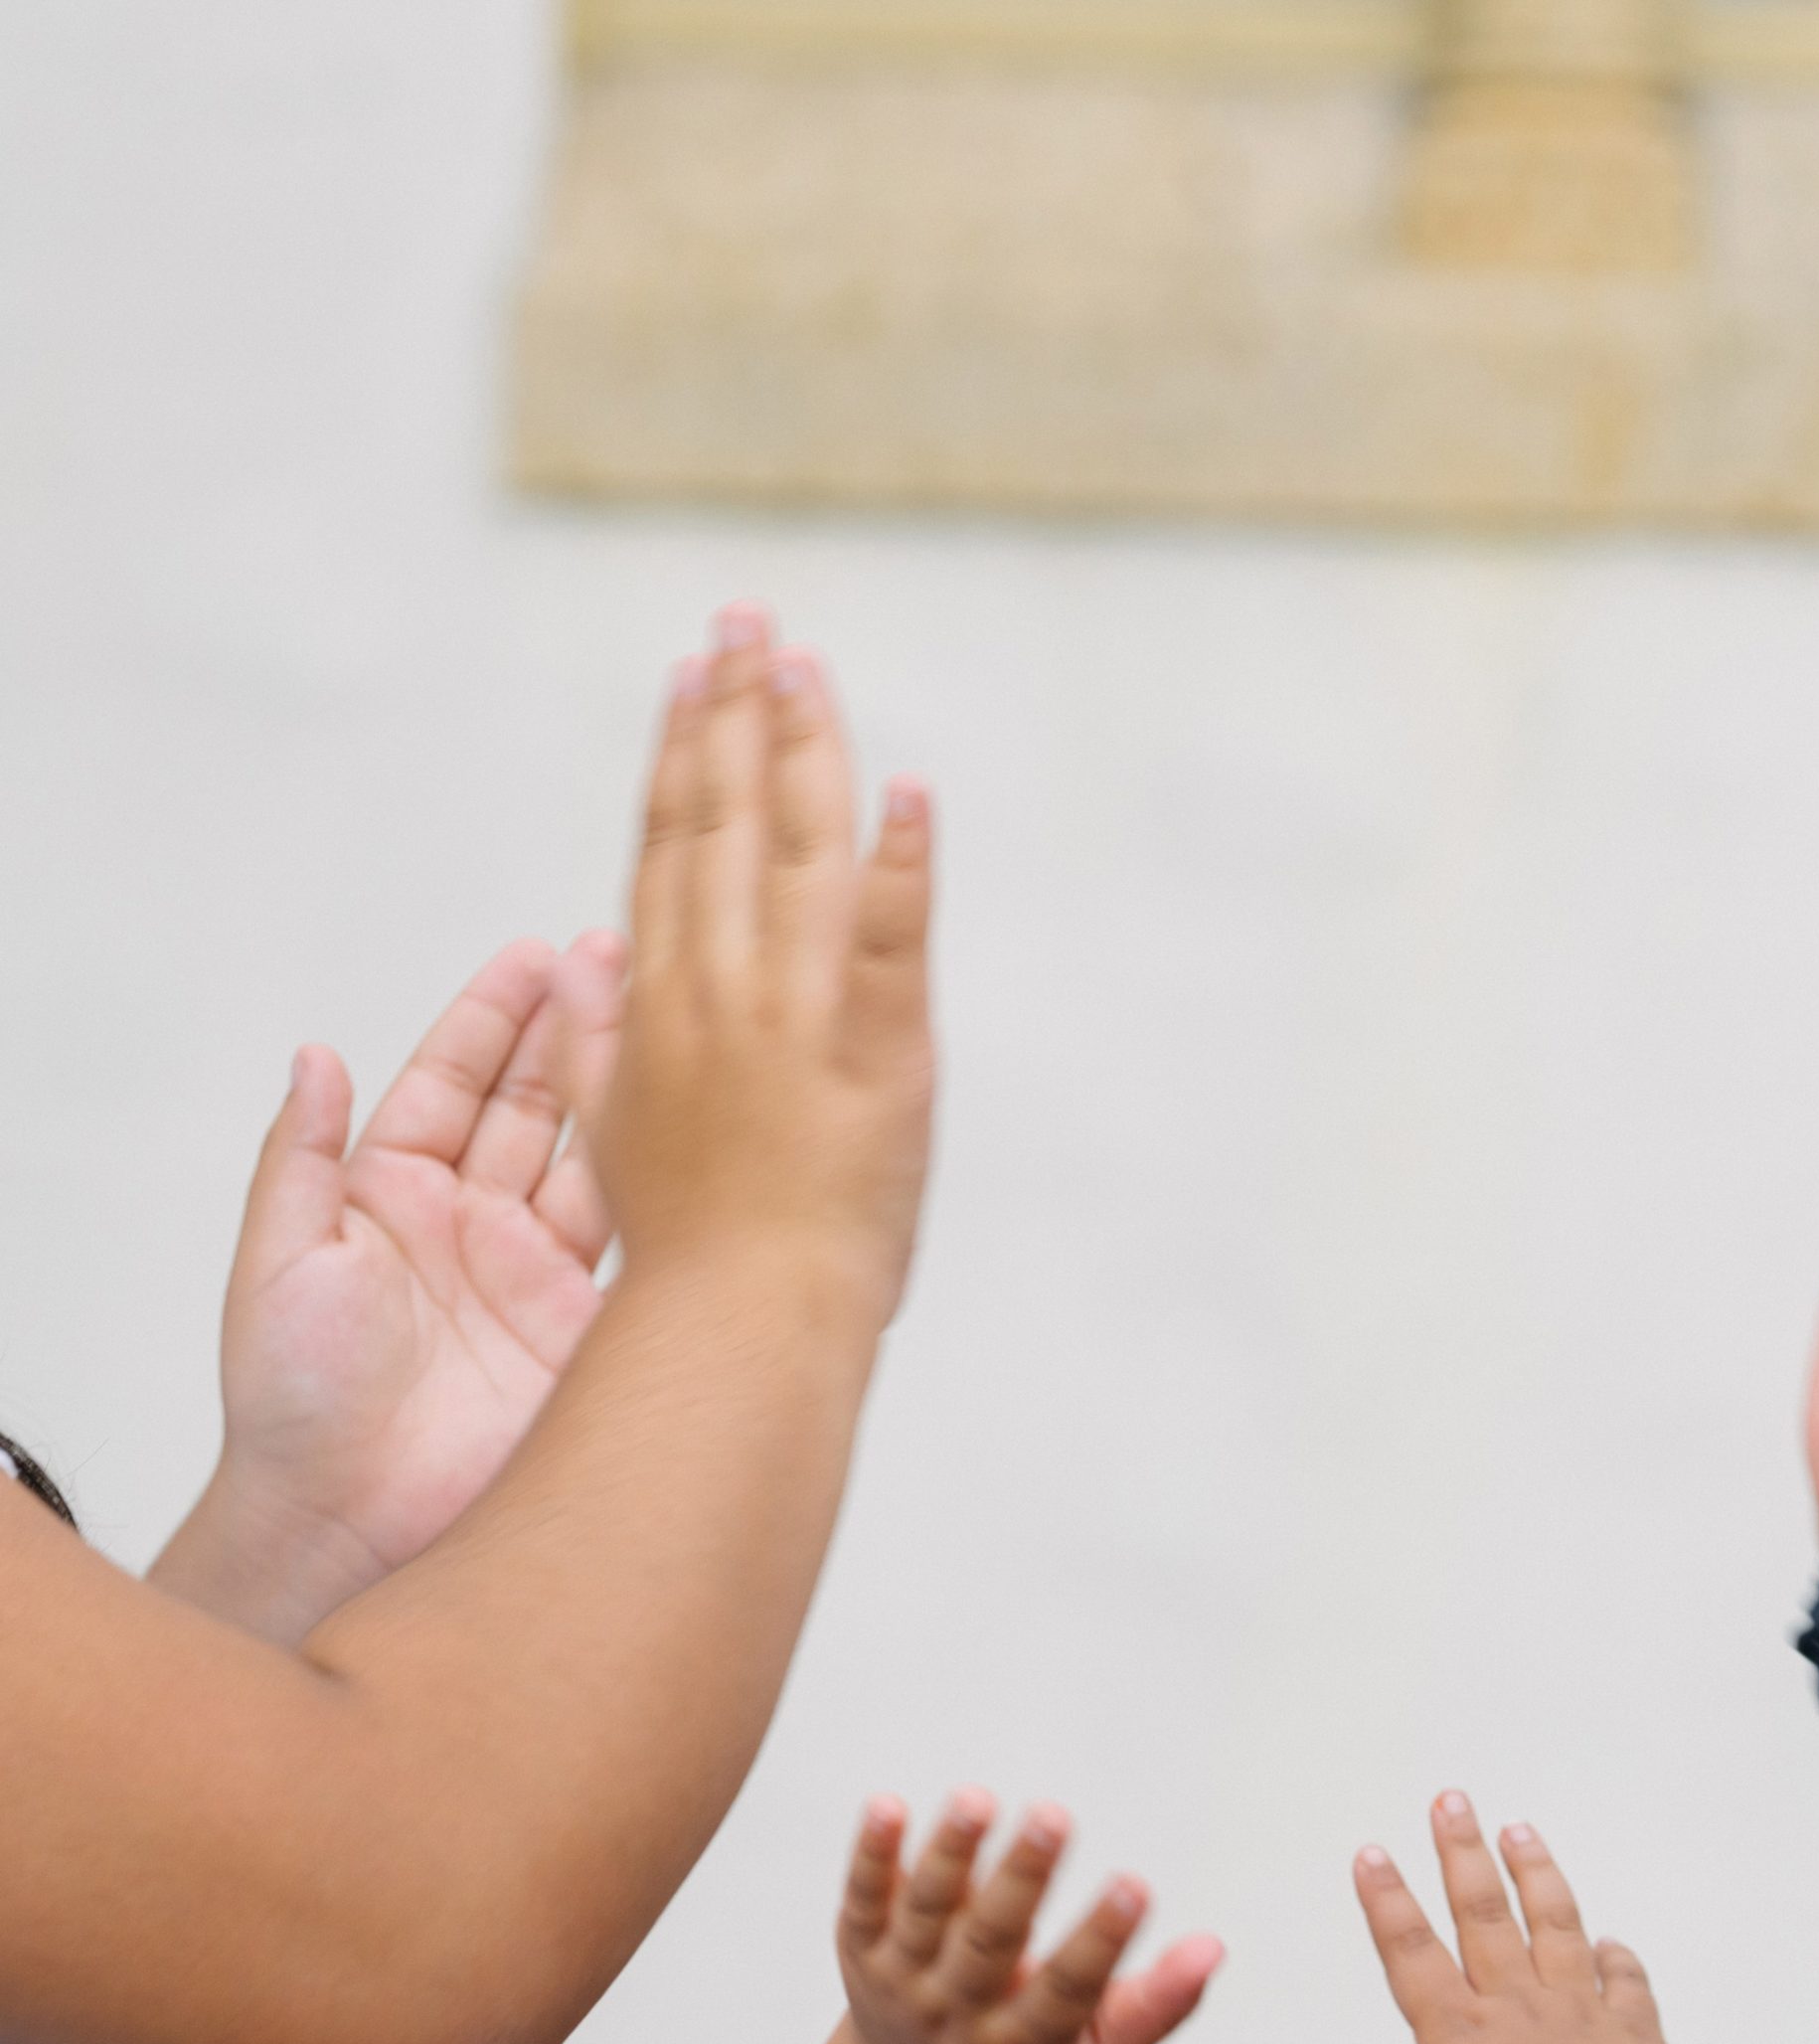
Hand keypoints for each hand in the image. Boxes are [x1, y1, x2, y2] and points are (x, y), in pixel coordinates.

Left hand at [160, 933, 628, 1638]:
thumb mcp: (275, 1263)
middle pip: (535, 1103)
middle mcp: (474, 1225)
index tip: (537, 957)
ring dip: (627, 1088)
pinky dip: (663, 1182)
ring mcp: (538, 1273)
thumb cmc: (295, 1407)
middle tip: (621, 959)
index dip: (495, 1016)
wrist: (353, 1522)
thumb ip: (300, 1158)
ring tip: (667, 1016)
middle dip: (575, 1026)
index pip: (455, 1082)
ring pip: (594, 1157)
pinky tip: (692, 1128)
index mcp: (395, 1197)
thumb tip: (315, 1057)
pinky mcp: (591, 1326)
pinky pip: (635, 1239)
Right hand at [595, 607, 935, 1316]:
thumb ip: (591, 1037)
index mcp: (661, 998)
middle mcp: (721, 984)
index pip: (668, 845)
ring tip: (805, 663)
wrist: (745, 1315)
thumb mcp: (611, 1130)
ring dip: (804, 749)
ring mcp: (798, 1011)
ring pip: (799, 852)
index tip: (690, 674)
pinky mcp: (879, 1048)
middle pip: (726, 819)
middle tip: (750, 618)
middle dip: (737, 708)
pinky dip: (903, 861)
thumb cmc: (685, 1241)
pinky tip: (909, 790)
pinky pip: (895, 937)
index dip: (680, 751)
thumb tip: (574, 954)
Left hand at [835, 1792, 1223, 2043]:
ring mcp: (904, 1982)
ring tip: (976, 1798)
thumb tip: (1213, 1947)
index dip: (1100, 1941)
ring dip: (949, 1855)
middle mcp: (957, 2015)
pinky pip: (863, 1900)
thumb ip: (1156, 2007)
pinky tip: (887, 1804)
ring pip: (925, 1915)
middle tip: (1053, 1814)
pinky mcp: (861, 1952)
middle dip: (1021, 1878)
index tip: (1135, 1884)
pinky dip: (873, 1855)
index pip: (1064, 1993)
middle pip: (988, 1945)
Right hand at [1271, 1794, 1682, 2043]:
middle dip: (1461, 1853)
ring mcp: (1580, 2014)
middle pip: (1484, 1915)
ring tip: (1521, 1831)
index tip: (1372, 1852)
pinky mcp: (1632, 2035)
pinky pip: (1625, 1986)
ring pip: (1556, 1927)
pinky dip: (1619, 1962)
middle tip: (1451, 1799)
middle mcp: (1519, 2008)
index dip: (1387, 1900)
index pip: (1412, 1952)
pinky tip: (1613, 1943)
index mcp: (1462, 2035)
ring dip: (1536, 1875)